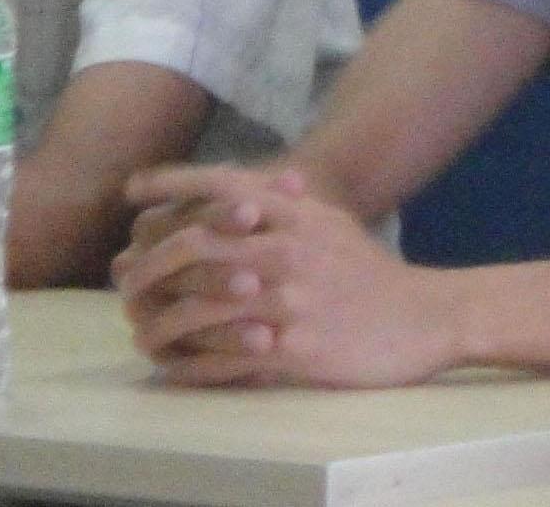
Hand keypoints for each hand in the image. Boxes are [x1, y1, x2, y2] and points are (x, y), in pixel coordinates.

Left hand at [115, 164, 461, 387]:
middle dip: (146, 263)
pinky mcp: (294, 350)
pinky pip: (222, 361)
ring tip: (140, 330)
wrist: (426, 316)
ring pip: (196, 311)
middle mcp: (287, 251)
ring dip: (157, 323)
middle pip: (193, 247)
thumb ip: (290, 204)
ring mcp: (289, 303)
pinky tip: (172, 366)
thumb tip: (257, 183)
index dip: (170, 184)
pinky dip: (187, 366)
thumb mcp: (333, 225)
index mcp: (296, 215)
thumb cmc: (371, 272)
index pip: (222, 186)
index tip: (131, 190)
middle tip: (122, 277)